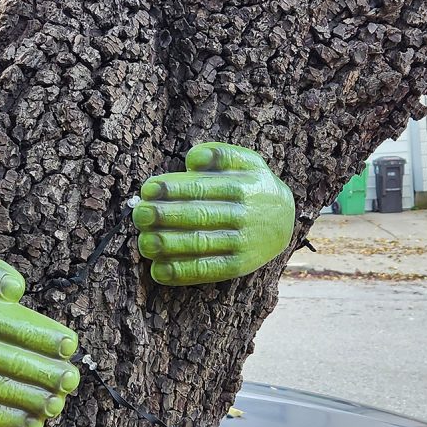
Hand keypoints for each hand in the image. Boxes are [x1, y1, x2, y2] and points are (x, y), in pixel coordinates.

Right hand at [0, 253, 78, 426]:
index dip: (46, 339)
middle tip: (72, 379)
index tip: (70, 346)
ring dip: (33, 400)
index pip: (16, 328)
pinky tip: (29, 425)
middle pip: (12, 362)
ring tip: (59, 404)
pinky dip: (5, 421)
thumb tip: (19, 290)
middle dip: (47, 373)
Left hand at [133, 142, 294, 285]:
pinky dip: (182, 272)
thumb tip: (193, 160)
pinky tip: (158, 270)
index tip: (148, 189)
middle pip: (200, 216)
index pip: (203, 188)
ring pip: (201, 245)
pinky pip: (208, 270)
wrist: (286, 220)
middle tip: (140, 215)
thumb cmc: (252, 186)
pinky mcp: (238, 266)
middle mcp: (244, 216)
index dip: (174, 189)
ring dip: (170, 245)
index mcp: (243, 187)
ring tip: (145, 242)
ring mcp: (242, 244)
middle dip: (167, 216)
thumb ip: (220, 154)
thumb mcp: (246, 162)